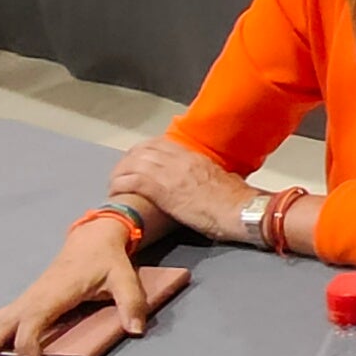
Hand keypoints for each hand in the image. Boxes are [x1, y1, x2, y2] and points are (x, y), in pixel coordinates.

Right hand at [0, 218, 147, 355]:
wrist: (92, 237)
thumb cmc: (107, 259)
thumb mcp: (124, 277)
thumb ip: (131, 302)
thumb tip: (137, 329)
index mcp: (55, 291)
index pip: (35, 319)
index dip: (30, 342)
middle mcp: (34, 295)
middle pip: (3, 323)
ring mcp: (27, 298)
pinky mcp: (26, 301)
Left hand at [106, 141, 258, 243]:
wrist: (241, 211)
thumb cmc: (236, 201)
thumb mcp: (219, 179)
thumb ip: (203, 174)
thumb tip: (199, 181)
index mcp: (193, 155)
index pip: (159, 143)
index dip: (143, 151)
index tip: (136, 160)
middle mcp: (179, 159)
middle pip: (142, 150)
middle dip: (127, 161)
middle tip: (119, 173)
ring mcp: (170, 173)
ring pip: (133, 163)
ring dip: (119, 173)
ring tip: (114, 185)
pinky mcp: (163, 190)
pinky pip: (133, 181)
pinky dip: (120, 186)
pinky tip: (115, 193)